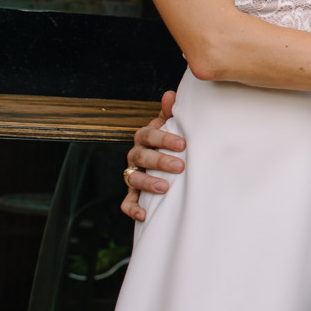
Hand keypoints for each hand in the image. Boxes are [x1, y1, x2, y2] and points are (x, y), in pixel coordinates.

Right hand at [121, 90, 184, 221]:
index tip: (182, 144)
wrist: (167, 158)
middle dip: (160, 161)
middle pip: (142, 157)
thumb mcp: (172, 125)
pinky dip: (132, 208)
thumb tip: (170, 95)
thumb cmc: (171, 140)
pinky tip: (144, 215)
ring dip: (147, 182)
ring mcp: (133, 173)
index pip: (149, 135)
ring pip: (133, 178)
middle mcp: (135, 155)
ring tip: (165, 187)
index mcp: (144, 137)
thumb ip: (171, 112)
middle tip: (179, 167)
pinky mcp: (133, 192)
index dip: (163, 139)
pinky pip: (128, 201)